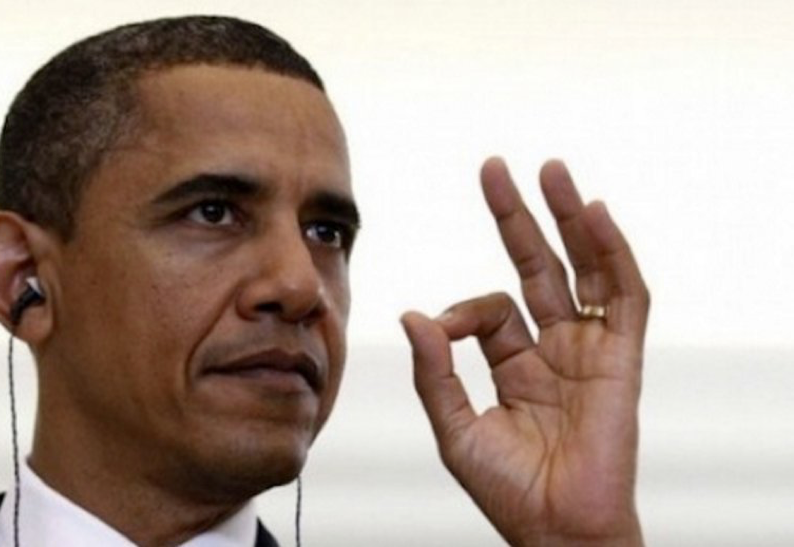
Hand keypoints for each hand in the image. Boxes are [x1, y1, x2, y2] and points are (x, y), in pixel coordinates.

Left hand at [401, 158, 648, 545]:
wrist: (556, 531)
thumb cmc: (509, 490)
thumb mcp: (456, 428)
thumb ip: (434, 373)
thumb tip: (411, 315)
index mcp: (515, 363)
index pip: (488, 310)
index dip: (460, 310)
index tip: (440, 326)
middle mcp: (554, 348)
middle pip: (538, 267)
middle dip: (518, 217)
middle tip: (496, 167)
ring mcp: (589, 350)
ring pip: (583, 269)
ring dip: (568, 219)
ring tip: (551, 170)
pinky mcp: (621, 360)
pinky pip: (624, 299)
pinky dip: (613, 255)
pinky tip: (593, 214)